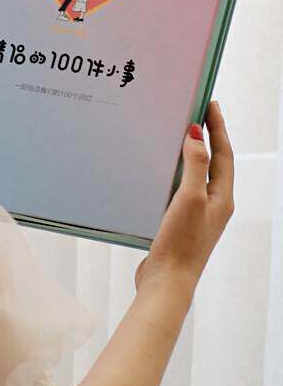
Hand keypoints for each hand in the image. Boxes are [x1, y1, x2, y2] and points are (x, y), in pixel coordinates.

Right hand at [134, 100, 233, 296]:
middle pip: (215, 162)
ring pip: (198, 175)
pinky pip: (183, 187)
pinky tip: (161, 170)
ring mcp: (199, 214)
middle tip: (198, 113)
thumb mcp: (190, 198)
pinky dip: (177, 171)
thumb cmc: (181, 243)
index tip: (211, 104)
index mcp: (222, 198)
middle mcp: (215, 205)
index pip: (224, 153)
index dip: (218, 127)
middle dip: (208, 137)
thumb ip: (196, 165)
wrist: (167, 282)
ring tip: (179, 134)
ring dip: (192, 153)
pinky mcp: (181, 222)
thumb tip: (197, 133)